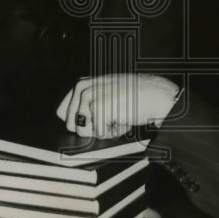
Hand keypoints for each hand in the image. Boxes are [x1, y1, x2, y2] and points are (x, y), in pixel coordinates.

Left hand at [56, 74, 179, 137]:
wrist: (155, 96)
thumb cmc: (134, 98)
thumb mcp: (106, 97)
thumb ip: (87, 107)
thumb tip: (71, 124)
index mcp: (83, 84)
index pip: (63, 111)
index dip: (77, 123)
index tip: (90, 124)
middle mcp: (83, 88)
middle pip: (70, 124)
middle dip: (89, 128)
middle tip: (108, 118)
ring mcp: (90, 96)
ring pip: (82, 130)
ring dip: (101, 131)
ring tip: (116, 118)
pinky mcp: (98, 107)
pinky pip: (97, 133)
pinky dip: (111, 132)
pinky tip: (121, 120)